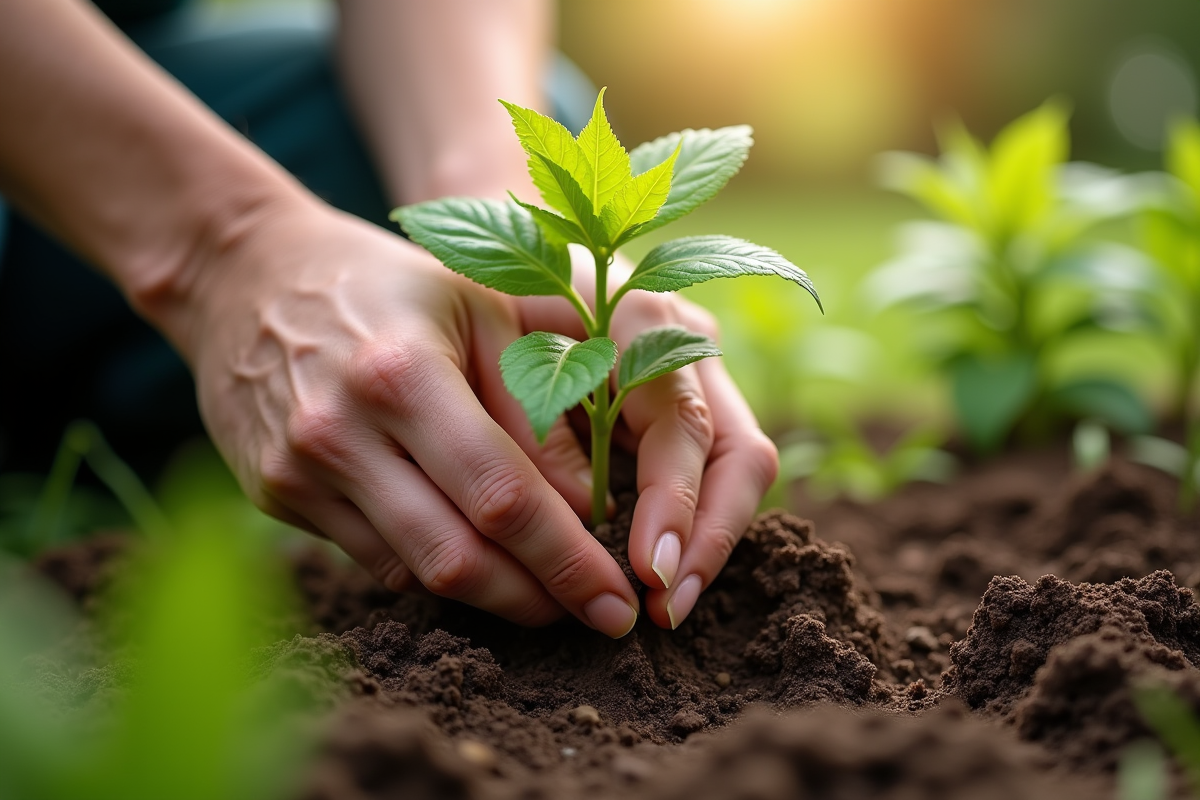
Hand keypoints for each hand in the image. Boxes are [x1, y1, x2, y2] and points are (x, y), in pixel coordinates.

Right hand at [180, 201, 640, 636]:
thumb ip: (537, 405)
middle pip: (455, 556)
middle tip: (596, 615)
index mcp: (402, 373)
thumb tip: (589, 506)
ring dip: (492, 597)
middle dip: (537, 599)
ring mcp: (299, 471)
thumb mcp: (480, 307)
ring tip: (549, 594)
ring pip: (414, 573)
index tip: (614, 600)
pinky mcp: (275, 495)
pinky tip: (477, 558)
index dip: (565, 560)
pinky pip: (375, 559)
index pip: (500, 496)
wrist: (244, 275)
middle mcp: (341, 432)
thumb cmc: (387, 283)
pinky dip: (435, 571)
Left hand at [514, 251, 779, 629]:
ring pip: (737, 469)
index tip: (650, 571)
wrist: (501, 244)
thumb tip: (587, 523)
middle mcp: (690, 346)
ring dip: (706, 543)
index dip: (675, 502)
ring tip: (668, 606)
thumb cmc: (491, 295)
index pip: (685, 423)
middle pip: (740, 453)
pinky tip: (655, 572)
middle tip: (668, 608)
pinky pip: (706, 474)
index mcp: (646, 317)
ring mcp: (697, 375)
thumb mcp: (503, 355)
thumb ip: (541, 429)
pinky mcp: (681, 406)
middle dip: (710, 539)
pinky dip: (685, 526)